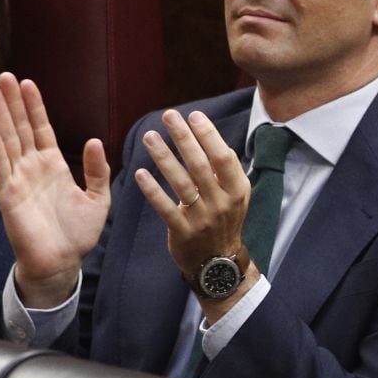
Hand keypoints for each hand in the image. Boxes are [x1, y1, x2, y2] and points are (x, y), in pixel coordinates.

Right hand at [0, 73, 110, 307]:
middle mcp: (33, 168)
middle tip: (4, 76)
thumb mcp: (98, 197)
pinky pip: (1, 164)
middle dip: (13, 102)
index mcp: (53, 165)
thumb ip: (97, 169)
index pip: (41, 129)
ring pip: (8, 140)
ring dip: (0, 115)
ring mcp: (19, 179)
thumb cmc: (79, 233)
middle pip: (20, 128)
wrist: (62, 262)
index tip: (28, 83)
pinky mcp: (9, 193)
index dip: (34, 107)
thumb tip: (95, 140)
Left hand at [133, 110, 250, 283]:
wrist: (218, 262)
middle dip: (184, 138)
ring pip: (181, 183)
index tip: (194, 115)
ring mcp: (202, 218)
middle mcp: (222, 202)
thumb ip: (227, 170)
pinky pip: (165, 208)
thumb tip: (213, 137)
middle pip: (200, 165)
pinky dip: (153, 190)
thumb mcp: (236, 195)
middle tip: (169, 116)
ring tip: (150, 137)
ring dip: (164, 158)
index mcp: (237, 189)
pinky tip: (140, 173)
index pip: (223, 157)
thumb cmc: (225, 219)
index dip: (209, 135)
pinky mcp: (183, 232)